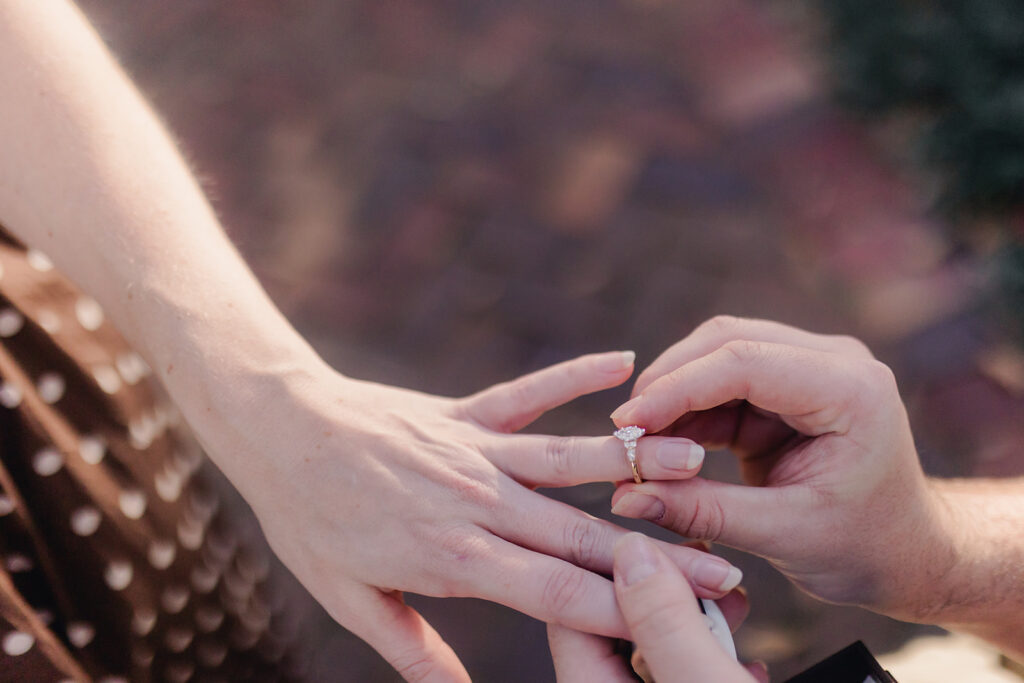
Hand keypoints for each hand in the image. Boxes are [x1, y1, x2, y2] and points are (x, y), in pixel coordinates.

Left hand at [200, 350, 742, 680]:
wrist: (279, 429)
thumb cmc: (310, 518)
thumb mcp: (350, 600)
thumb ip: (411, 649)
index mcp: (454, 556)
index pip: (556, 592)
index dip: (623, 609)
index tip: (680, 622)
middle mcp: (479, 501)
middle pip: (583, 535)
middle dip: (659, 557)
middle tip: (726, 567)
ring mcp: (477, 450)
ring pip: (571, 461)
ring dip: (637, 461)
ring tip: (699, 459)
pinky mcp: (467, 412)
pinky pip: (529, 392)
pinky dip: (575, 374)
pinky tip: (623, 359)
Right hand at [608, 316, 952, 621]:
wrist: (905, 552)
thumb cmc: (862, 547)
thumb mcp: (784, 535)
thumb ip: (704, 511)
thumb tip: (624, 496)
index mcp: (850, 389)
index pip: (746, 363)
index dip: (677, 388)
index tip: (627, 424)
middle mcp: (832, 362)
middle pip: (726, 342)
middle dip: (667, 383)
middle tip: (623, 432)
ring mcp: (807, 368)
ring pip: (715, 354)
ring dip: (672, 395)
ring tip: (636, 444)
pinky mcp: (783, 388)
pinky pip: (719, 384)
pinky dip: (686, 412)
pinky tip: (661, 445)